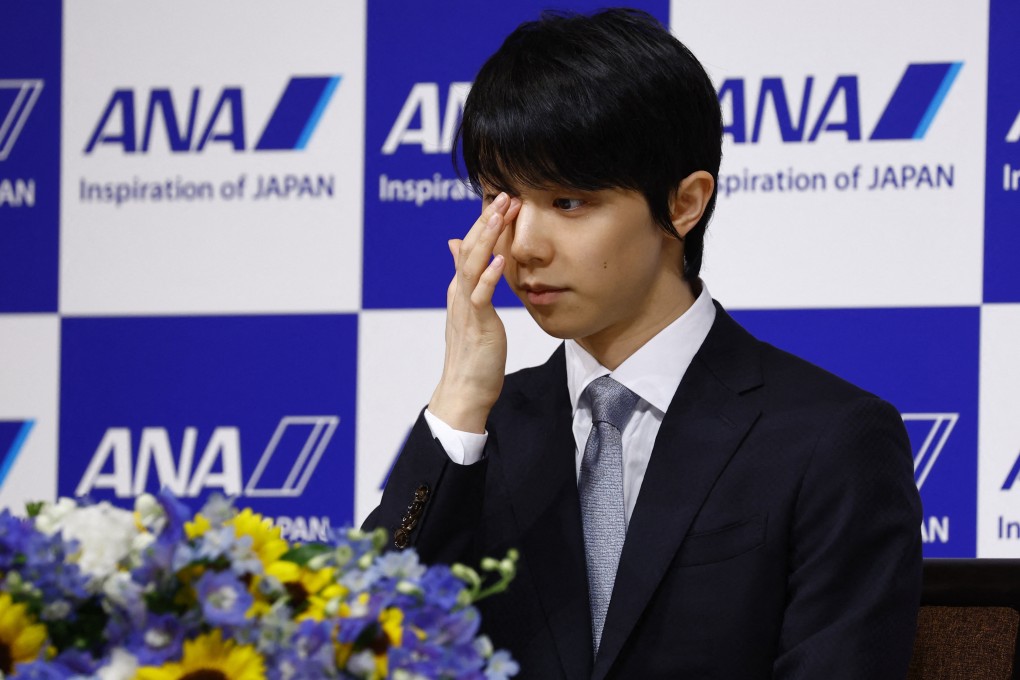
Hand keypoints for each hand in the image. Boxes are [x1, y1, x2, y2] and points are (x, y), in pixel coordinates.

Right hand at [428, 192, 520, 432]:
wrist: (464, 388)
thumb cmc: (473, 353)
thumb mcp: (471, 309)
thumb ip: (467, 278)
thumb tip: (459, 247)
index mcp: (461, 288)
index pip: (471, 246)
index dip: (485, 222)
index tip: (503, 199)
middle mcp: (460, 292)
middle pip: (470, 248)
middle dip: (487, 221)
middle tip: (504, 195)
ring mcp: (466, 307)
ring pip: (472, 265)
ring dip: (487, 238)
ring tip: (500, 215)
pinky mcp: (477, 324)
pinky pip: (480, 297)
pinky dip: (488, 277)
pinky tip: (499, 260)